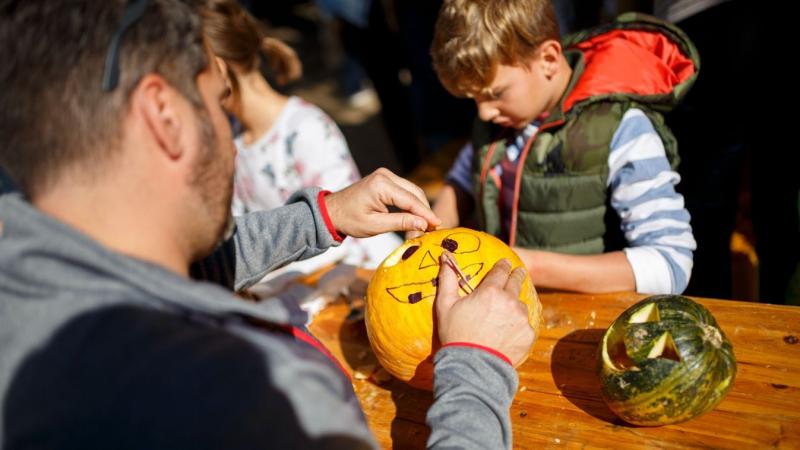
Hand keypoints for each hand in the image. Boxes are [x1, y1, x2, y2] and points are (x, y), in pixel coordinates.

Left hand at [324, 168, 440, 237]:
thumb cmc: (349, 220)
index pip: (410, 200)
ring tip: (426, 225)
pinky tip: (416, 217)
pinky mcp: (385, 179)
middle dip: (424, 211)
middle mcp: (385, 175)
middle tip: (433, 229)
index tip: (438, 226)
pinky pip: (404, 190)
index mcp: (381, 185)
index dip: (426, 214)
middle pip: (414, 193)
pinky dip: (411, 203)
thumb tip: (424, 224)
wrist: (332, 211)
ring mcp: (385, 175)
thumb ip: (401, 223)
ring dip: (419, 207)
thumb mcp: (375, 225)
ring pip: (411, 191)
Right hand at [435, 254, 534, 366]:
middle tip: (517, 272)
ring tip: (505, 314)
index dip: (503, 265)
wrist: (472, 366)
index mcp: (490, 291)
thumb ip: (447, 279)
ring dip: (515, 305)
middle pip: (517, 281)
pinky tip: (508, 332)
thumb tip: (444, 257)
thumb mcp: (445, 305)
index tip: (505, 263)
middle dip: (516, 275)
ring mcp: (521, 318)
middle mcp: (509, 301)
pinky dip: (519, 325)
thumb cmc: (455, 334)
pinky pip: (525, 324)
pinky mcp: (528, 334)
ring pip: (521, 304)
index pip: (501, 270)